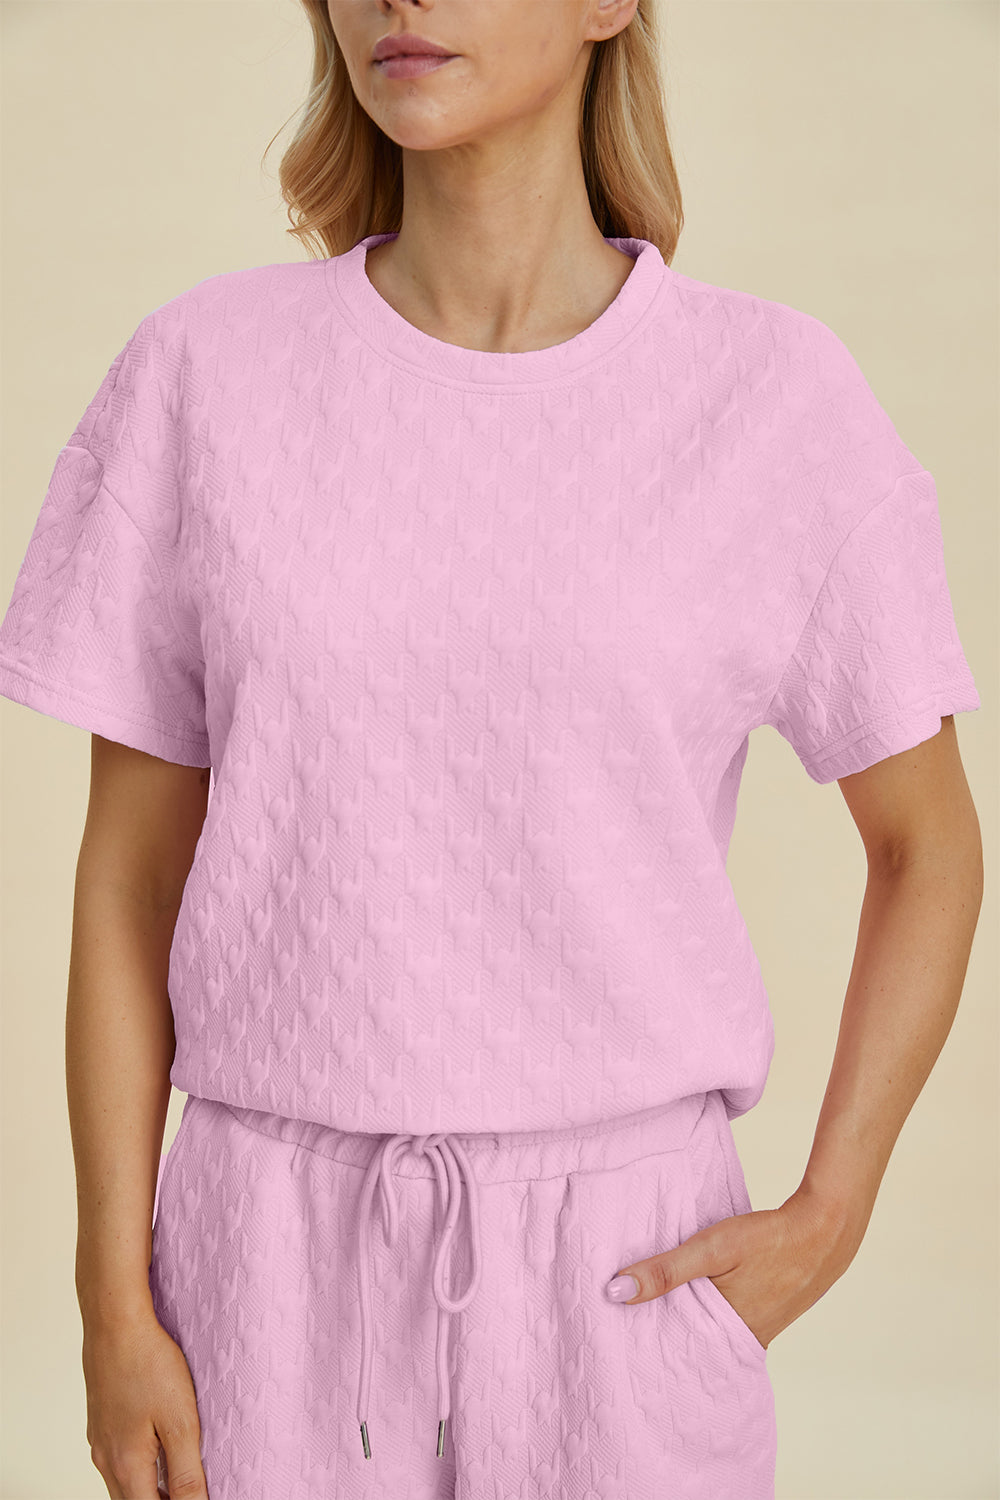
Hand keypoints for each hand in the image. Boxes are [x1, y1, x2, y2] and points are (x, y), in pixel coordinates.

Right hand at [81, 1310, 209, 1498]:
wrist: (115, 1323)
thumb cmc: (148, 1364)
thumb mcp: (179, 1421)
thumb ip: (186, 1472)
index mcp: (126, 1466)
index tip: (199, 1495)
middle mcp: (106, 1459)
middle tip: (193, 1490)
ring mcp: (100, 1440)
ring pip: (124, 1483)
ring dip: (150, 1486)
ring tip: (181, 1472)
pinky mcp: (101, 1421)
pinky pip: (119, 1458)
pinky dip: (140, 1464)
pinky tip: (160, 1444)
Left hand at [607, 1187, 865, 1349]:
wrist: (825, 1230)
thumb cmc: (768, 1238)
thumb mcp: (712, 1248)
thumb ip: (665, 1270)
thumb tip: (615, 1292)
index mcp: (727, 1334)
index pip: (675, 1352)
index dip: (645, 1346)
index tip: (612, 1341)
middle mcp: (742, 1341)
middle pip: (690, 1343)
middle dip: (661, 1335)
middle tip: (620, 1326)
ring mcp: (757, 1328)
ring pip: (708, 1330)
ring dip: (683, 1319)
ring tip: (647, 1310)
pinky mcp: (764, 1313)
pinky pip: (726, 1319)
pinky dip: (706, 1310)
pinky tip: (690, 1295)